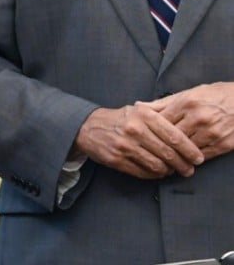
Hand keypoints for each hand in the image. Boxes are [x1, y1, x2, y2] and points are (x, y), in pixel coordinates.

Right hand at [72, 103, 202, 178]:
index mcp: (144, 115)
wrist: (88, 127)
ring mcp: (125, 145)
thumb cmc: (119, 119)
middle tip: (188, 169)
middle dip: (183, 164)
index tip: (198, 158)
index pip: (174, 136)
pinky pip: (143, 173)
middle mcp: (135, 129)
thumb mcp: (139, 110)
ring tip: (172, 171)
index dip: (190, 150)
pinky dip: (154, 175)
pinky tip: (156, 172)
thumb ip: (161, 119)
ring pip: (157, 165)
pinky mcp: (117, 159)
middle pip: (168, 153)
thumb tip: (186, 137)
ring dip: (168, 171)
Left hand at [149, 82, 233, 160]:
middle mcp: (198, 118)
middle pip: (172, 138)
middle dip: (161, 146)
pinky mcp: (224, 144)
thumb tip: (139, 107)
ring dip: (176, 156)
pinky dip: (192, 159)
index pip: (161, 122)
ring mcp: (211, 132)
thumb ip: (164, 103)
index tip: (144, 138)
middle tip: (151, 154)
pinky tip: (185, 161)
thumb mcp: (189, 94)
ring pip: (186, 150)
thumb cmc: (214, 95)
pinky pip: (203, 156)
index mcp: (186, 103)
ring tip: (166, 160)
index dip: (151, 131)